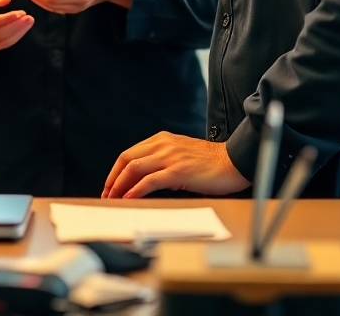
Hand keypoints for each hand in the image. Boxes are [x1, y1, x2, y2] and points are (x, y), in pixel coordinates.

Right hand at [0, 0, 33, 49]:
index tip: (20, 13)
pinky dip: (16, 36)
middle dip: (15, 26)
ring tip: (29, 21)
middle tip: (29, 17)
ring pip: (1, 42)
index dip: (5, 19)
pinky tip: (24, 26)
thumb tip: (7, 0)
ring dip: (17, 32)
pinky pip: (4, 44)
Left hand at [103, 134, 249, 198]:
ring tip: (114, 199)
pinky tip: (130, 198)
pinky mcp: (178, 171)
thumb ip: (164, 162)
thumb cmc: (210, 163)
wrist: (233, 161)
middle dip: (113, 179)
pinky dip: (136, 190)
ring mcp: (170, 157)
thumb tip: (147, 181)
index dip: (116, 170)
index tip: (110, 185)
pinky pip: (150, 180)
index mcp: (162, 139)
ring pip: (134, 168)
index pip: (130, 153)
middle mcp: (163, 144)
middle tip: (106, 195)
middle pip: (127, 159)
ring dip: (120, 185)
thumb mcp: (181, 155)